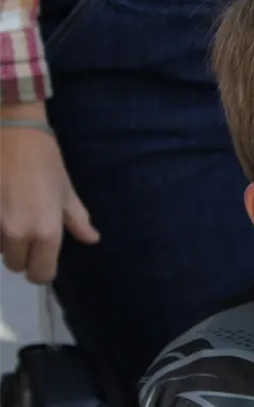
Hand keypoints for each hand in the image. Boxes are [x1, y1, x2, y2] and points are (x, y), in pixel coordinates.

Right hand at [0, 102, 98, 283]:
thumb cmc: (44, 161)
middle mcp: (17, 233)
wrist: (12, 132)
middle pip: (16, 265)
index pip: (41, 274)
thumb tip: (92, 239)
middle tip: (27, 234)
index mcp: (46, 231)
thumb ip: (77, 220)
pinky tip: (1, 208)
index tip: (41, 261)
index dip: (42, 272)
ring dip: (5, 240)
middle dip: (22, 255)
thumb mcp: (66, 191)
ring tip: (12, 214)